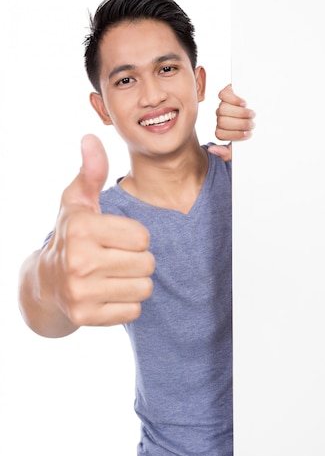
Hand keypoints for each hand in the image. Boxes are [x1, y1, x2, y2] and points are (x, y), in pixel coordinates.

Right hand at [40, 134, 154, 328]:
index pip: (143, 237)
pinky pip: (133, 311)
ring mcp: (80, 292)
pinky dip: (126, 305)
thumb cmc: (71, 236)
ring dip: (134, 283)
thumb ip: (90, 172)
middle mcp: (79, 261)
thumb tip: (91, 138)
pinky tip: (107, 294)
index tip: (115, 238)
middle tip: (115, 259)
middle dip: (138, 260)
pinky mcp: (86, 317)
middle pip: (147, 263)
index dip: (135, 237)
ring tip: (112, 276)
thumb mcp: (76, 202)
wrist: (46, 283)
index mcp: (82, 228)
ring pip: (144, 289)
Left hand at [209, 84, 255, 160]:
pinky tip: (244, 103)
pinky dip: (234, 99)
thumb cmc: (251, 131)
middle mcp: (221, 117)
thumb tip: (212, 150)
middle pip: (222, 121)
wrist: (262, 112)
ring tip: (252, 114)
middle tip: (252, 124)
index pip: (220, 134)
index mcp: (222, 130)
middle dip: (239, 124)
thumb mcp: (241, 146)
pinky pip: (223, 95)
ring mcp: (223, 104)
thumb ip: (227, 153)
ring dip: (240, 113)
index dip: (234, 135)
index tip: (248, 134)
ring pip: (223, 109)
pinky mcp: (227, 92)